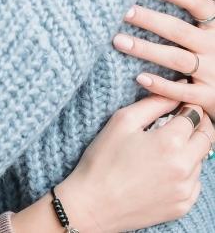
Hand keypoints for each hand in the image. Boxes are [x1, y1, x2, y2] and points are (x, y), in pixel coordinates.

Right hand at [58, 94, 213, 232]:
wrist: (94, 204)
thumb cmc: (104, 159)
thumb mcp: (123, 121)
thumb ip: (153, 103)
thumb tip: (174, 92)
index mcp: (170, 142)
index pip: (193, 115)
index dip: (187, 105)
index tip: (179, 104)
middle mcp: (184, 167)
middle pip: (205, 137)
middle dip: (197, 124)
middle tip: (181, 119)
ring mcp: (185, 190)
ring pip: (201, 160)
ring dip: (191, 148)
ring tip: (168, 144)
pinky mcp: (182, 206)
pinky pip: (195, 183)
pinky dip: (187, 171)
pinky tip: (167, 167)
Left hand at [112, 0, 214, 118]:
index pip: (194, 1)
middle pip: (178, 29)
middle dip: (149, 19)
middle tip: (120, 10)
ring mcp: (213, 72)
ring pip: (176, 59)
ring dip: (146, 50)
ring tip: (118, 40)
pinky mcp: (209, 97)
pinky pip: (183, 91)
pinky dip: (161, 85)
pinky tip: (138, 76)